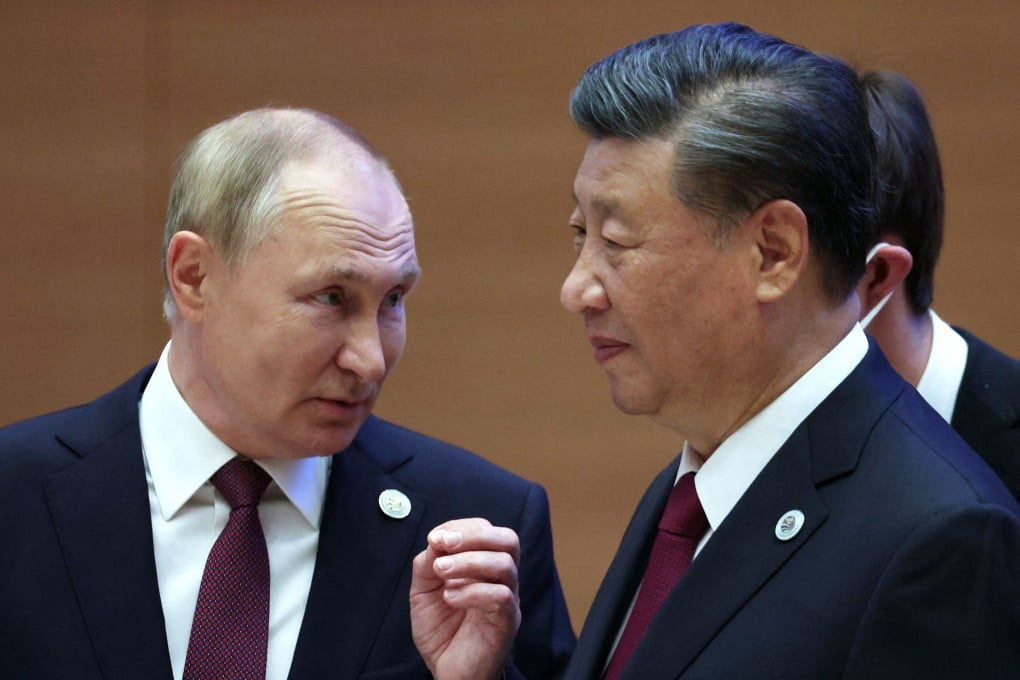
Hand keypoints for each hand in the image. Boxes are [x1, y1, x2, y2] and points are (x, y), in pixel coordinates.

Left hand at [410, 518, 520, 679]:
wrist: (448, 671)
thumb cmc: (441, 630)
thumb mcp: (424, 590)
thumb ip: (428, 563)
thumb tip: (436, 540)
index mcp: (485, 565)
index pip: (487, 530)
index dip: (461, 527)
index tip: (435, 537)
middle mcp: (501, 578)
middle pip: (508, 540)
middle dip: (473, 535)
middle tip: (444, 543)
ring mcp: (508, 599)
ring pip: (505, 565)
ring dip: (468, 561)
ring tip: (441, 572)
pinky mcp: (507, 622)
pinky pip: (501, 596)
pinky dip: (472, 591)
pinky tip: (450, 598)